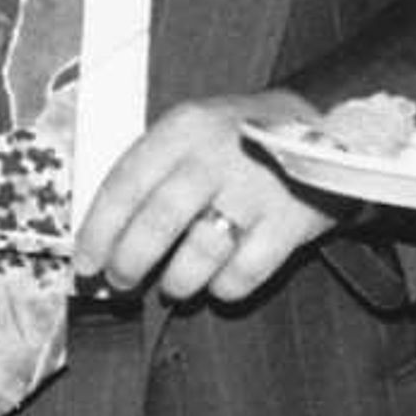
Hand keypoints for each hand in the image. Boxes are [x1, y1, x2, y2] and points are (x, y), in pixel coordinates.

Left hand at [70, 88, 338, 305]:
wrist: (330, 134)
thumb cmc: (241, 142)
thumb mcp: (193, 133)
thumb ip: (150, 173)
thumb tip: (102, 235)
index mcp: (184, 128)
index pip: (125, 183)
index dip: (98, 231)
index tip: (86, 264)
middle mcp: (218, 154)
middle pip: (158, 220)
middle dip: (130, 261)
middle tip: (122, 283)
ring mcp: (257, 188)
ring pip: (200, 252)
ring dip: (176, 280)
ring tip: (172, 287)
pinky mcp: (290, 221)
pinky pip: (244, 272)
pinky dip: (224, 287)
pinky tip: (218, 283)